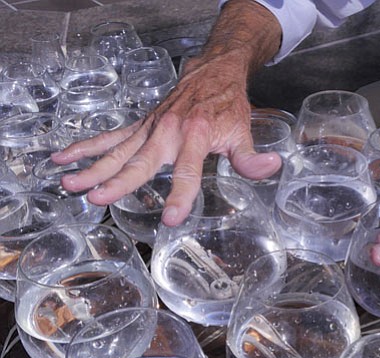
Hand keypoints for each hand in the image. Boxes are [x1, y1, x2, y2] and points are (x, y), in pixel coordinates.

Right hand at [51, 0, 281, 226]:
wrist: (213, 73)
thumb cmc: (228, 105)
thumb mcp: (244, 132)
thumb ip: (251, 157)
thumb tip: (270, 168)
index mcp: (196, 137)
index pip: (187, 172)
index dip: (181, 195)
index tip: (172, 218)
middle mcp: (168, 133)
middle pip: (140, 162)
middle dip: (118, 181)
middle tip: (97, 197)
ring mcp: (151, 128)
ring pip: (118, 150)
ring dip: (92, 167)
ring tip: (70, 183)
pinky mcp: (141, 126)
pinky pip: (111, 137)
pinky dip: (87, 147)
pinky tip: (64, 158)